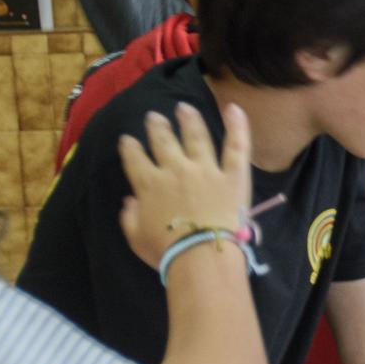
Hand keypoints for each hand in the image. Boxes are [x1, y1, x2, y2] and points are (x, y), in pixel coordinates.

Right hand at [117, 102, 252, 270]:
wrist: (201, 255)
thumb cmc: (166, 250)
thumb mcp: (136, 238)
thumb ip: (129, 217)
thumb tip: (130, 201)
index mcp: (150, 184)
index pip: (135, 159)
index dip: (129, 147)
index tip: (127, 139)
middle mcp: (175, 169)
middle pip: (164, 141)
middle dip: (157, 127)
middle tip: (154, 116)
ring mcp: (206, 169)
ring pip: (197, 136)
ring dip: (189, 120)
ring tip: (184, 108)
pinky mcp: (233, 175)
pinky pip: (236, 146)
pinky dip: (237, 126)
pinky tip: (233, 108)